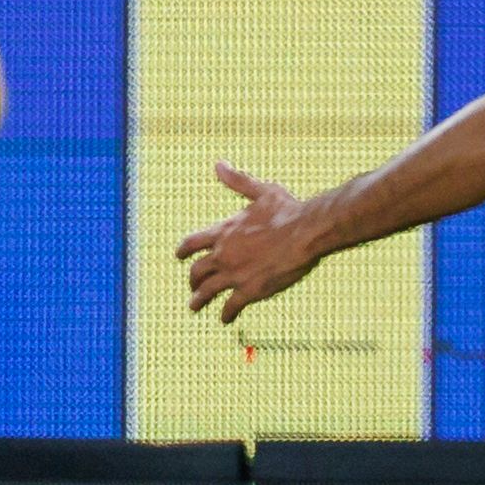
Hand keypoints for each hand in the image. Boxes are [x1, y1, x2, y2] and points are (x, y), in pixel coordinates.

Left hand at [176, 163, 324, 319]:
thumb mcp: (261, 191)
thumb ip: (238, 181)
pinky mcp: (250, 290)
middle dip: (193, 279)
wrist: (306, 232)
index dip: (183, 250)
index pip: (193, 242)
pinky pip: (231, 306)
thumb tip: (219, 164)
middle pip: (197, 271)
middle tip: (193, 285)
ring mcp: (235, 274)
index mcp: (224, 231)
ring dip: (199, 300)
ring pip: (207, 291)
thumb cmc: (287, 210)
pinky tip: (225, 319)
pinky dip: (226, 313)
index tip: (179, 256)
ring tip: (194, 306)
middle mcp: (223, 254)